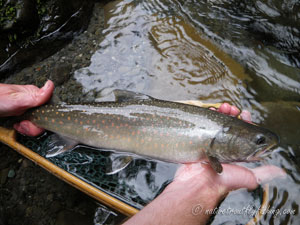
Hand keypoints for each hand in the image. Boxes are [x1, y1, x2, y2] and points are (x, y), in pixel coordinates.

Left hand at [0, 80, 53, 135]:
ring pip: (37, 125)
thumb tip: (51, 85)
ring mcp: (27, 110)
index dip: (44, 119)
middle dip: (33, 126)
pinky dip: (23, 129)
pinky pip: (29, 127)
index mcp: (36, 96)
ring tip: (18, 124)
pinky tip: (16, 125)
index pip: (50, 110)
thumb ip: (36, 95)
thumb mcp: (16, 98)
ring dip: (27, 128)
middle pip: (44, 120)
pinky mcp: (22, 117)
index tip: (32, 121)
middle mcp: (33, 103)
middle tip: (22, 123)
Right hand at [124, 103, 284, 224]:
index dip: (244, 123)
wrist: (198, 183)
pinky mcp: (197, 140)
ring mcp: (208, 143)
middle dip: (230, 115)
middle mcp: (222, 147)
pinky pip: (202, 126)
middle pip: (228, 127)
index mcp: (234, 154)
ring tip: (221, 107)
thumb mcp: (248, 177)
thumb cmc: (223, 181)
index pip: (242, 135)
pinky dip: (206, 117)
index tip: (243, 113)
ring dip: (219, 113)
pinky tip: (209, 111)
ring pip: (215, 124)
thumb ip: (263, 173)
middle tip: (230, 108)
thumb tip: (280, 171)